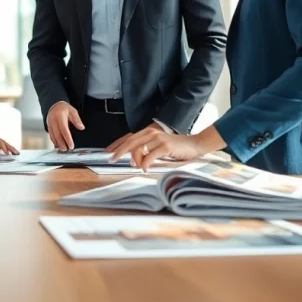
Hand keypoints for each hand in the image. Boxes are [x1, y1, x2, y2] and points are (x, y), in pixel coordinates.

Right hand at [46, 101, 84, 151]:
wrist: (54, 105)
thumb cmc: (64, 108)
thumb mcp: (72, 111)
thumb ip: (77, 120)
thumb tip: (81, 127)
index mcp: (60, 116)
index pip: (64, 129)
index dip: (67, 138)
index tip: (71, 145)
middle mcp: (53, 121)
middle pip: (57, 134)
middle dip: (61, 143)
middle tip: (66, 150)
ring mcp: (49, 124)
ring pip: (53, 136)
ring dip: (57, 143)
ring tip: (62, 149)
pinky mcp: (48, 126)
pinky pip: (50, 135)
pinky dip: (54, 141)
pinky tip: (58, 145)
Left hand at [106, 125, 226, 171]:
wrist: (194, 145)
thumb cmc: (176, 148)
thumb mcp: (157, 147)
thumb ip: (145, 151)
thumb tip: (133, 161)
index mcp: (148, 132)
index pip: (128, 137)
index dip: (116, 144)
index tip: (107, 152)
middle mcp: (151, 133)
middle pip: (130, 141)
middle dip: (119, 151)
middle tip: (112, 159)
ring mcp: (158, 139)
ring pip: (138, 149)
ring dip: (135, 160)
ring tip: (136, 166)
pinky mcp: (165, 146)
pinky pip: (149, 156)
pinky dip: (145, 164)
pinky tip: (145, 169)